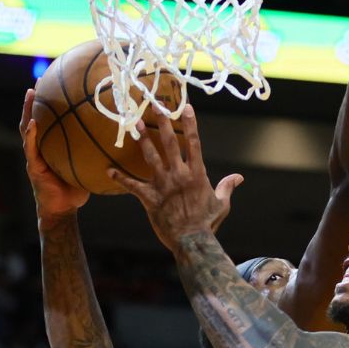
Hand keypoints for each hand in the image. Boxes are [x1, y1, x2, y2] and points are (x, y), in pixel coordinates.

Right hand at [20, 89, 89, 228]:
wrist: (63, 210)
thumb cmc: (77, 187)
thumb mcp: (88, 165)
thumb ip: (97, 152)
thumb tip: (121, 137)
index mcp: (52, 146)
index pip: (50, 121)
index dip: (50, 104)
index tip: (54, 85)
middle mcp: (41, 148)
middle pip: (35, 118)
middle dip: (35, 100)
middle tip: (38, 81)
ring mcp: (35, 156)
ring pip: (27, 129)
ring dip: (28, 111)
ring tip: (30, 94)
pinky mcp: (33, 166)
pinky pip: (31, 147)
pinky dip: (31, 134)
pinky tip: (33, 123)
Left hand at [107, 105, 242, 254]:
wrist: (192, 241)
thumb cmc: (207, 223)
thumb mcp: (222, 204)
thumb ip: (227, 187)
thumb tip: (239, 178)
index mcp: (197, 174)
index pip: (194, 143)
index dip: (190, 124)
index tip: (186, 107)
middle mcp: (179, 175)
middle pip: (170, 143)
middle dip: (163, 123)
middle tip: (155, 106)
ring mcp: (163, 185)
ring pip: (151, 157)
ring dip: (143, 140)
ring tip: (136, 124)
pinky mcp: (150, 198)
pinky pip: (133, 186)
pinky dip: (120, 178)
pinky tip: (109, 171)